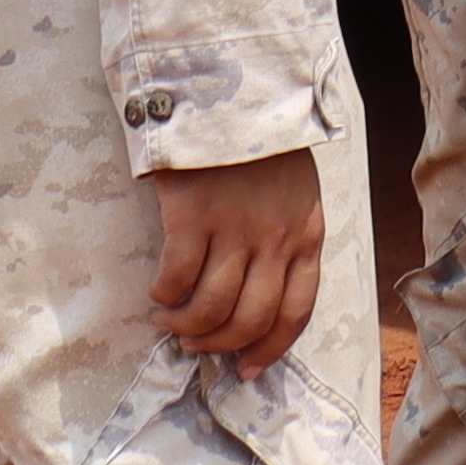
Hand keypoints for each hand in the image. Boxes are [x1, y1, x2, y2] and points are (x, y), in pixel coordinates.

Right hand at [144, 147, 325, 362]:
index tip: (248, 369)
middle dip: (220, 345)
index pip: (297, 311)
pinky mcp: (194, 215)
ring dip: (187, 326)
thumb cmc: (260, 148)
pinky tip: (157, 292)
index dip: (271, 348)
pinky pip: (178, 276)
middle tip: (195, 345)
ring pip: (213, 307)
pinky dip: (165, 295)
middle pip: (252, 319)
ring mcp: (236, 228)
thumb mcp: (297, 194)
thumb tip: (259, 296)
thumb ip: (287, 239)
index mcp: (307, 234)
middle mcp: (277, 238)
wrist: (230, 95)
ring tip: (169, 323)